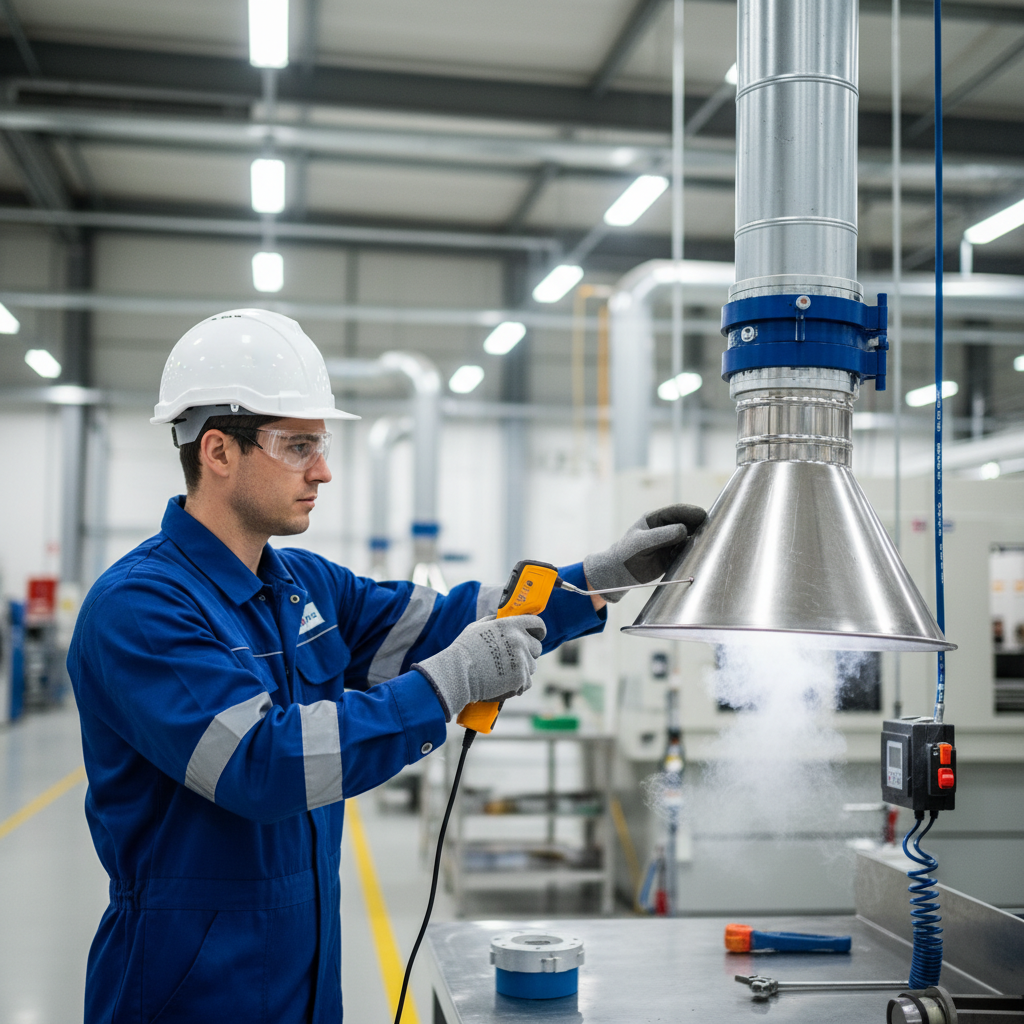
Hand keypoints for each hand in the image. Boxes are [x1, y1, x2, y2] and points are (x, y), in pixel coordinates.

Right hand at [412, 614, 546, 719]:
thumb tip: (502, 618)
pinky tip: (503, 684)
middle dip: (527, 653)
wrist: (458, 673)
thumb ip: (494, 621)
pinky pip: (527, 682)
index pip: (538, 624)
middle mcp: (520, 640)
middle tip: (511, 659)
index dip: (538, 631)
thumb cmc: (464, 650)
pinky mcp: (521, 678)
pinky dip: (518, 685)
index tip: (537, 636)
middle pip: (537, 647)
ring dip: (522, 670)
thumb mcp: (477, 627)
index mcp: (511, 625)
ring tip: (502, 673)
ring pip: (532, 666)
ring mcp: (522, 659)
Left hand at [583, 503, 706, 601]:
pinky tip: (690, 556)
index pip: (677, 511)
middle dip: (698, 525)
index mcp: (655, 519)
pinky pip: (687, 551)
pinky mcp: (673, 555)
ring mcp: (670, 541)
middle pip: (687, 523)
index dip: (691, 512)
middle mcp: (665, 528)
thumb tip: (683, 530)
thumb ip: (661, 536)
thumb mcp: (642, 543)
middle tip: (709, 530)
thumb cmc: (627, 553)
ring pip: (689, 537)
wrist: (621, 573)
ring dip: (696, 540)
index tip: (702, 515)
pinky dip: (691, 553)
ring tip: (701, 544)